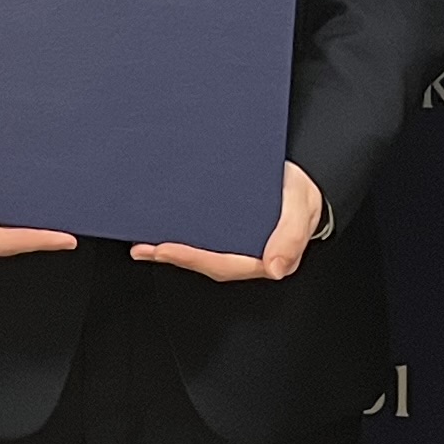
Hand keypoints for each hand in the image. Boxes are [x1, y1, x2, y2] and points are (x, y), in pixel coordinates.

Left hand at [134, 161, 326, 282]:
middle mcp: (244, 252)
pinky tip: (158, 226)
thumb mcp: (302, 208)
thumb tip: (274, 269)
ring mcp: (234, 241)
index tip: (166, 250)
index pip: (223, 263)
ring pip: (200, 249)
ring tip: (141, 242)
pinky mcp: (226, 227)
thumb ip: (290, 237)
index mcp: (262, 255)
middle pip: (205, 260)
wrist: (302, 175)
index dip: (193, 259)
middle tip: (143, 248)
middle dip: (173, 257)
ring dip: (170, 248)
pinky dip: (180, 232)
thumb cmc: (301, 193)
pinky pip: (201, 234)